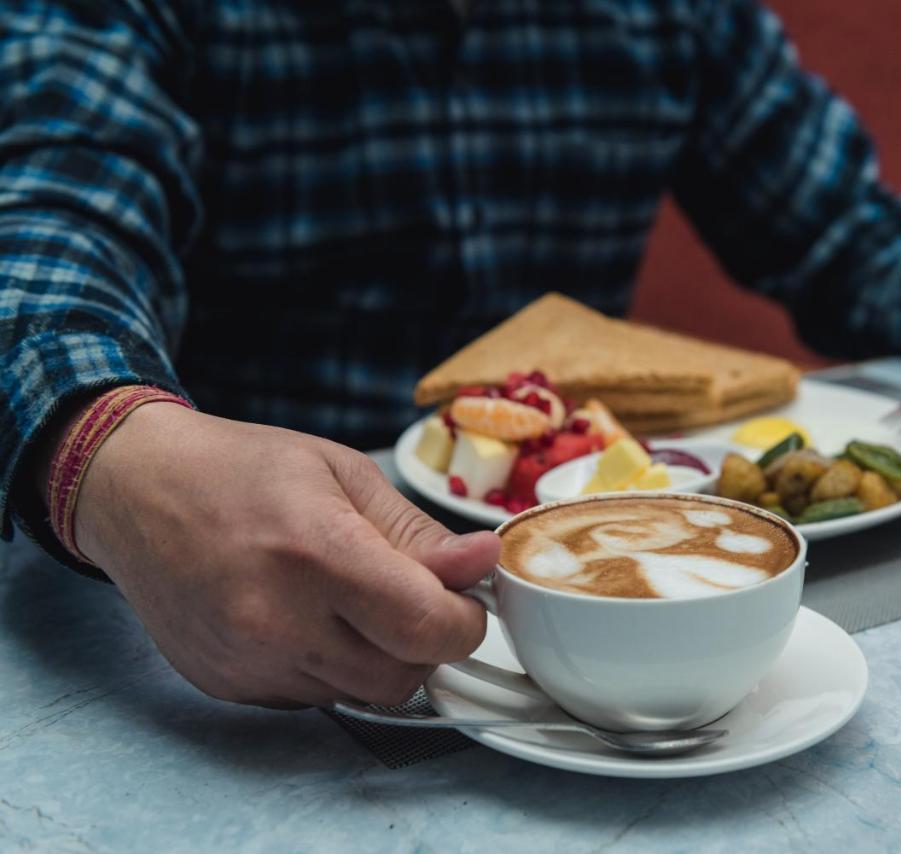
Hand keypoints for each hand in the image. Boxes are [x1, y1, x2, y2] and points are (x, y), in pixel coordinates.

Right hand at [70, 402, 497, 707]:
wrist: (136, 491)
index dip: (465, 621)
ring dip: (383, 659)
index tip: (465, 599)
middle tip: (417, 599)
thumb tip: (481, 563)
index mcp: (315, 552)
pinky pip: (315, 698)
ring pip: (363, 695)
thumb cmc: (241, 470)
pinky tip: (310, 619)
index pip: (426, 628)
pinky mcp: (228, 685)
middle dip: (429, 644)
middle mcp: (276, 619)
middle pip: (403, 676)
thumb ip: (418, 533)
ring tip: (357, 602)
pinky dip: (333, 668)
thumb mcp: (344, 474)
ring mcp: (248, 661)